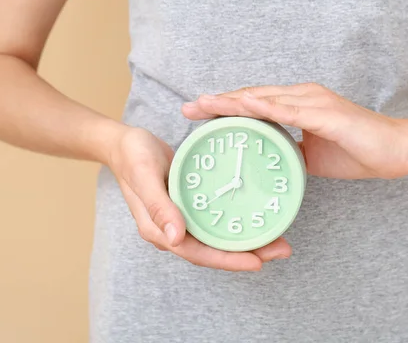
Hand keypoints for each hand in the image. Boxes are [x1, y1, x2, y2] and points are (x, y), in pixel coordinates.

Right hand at [107, 126, 291, 270]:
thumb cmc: (133, 156)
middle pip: (214, 250)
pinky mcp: (190, 206)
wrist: (125, 143)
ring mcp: (182, 219)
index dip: (228, 261)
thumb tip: (175, 239)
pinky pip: (217, 221)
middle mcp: (173, 230)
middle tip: (282, 249)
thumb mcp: (144, 175)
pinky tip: (257, 217)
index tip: (258, 263)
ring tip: (279, 238)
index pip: (198, 254)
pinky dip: (237, 222)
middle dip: (248, 253)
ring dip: (248, 240)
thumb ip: (158, 206)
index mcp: (159, 230)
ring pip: (218, 238)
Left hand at [182, 83, 407, 179]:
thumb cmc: (357, 150)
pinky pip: (290, 110)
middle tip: (188, 108)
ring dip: (233, 100)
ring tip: (205, 104)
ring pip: (265, 98)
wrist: (396, 151)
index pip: (254, 103)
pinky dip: (265, 106)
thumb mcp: (312, 154)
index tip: (198, 113)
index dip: (226, 106)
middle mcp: (302, 97)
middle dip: (218, 102)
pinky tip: (244, 104)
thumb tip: (268, 160)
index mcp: (298, 105)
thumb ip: (290, 150)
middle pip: (252, 96)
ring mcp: (314, 102)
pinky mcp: (326, 114)